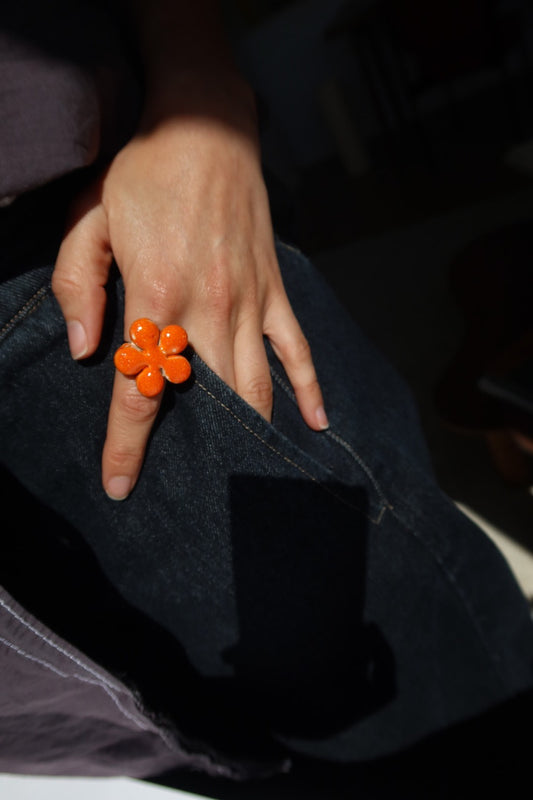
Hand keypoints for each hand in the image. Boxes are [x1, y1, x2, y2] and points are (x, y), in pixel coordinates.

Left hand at [52, 82, 327, 499]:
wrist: (206, 126)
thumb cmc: (142, 173)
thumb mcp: (89, 219)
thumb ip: (80, 287)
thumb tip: (87, 351)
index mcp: (157, 296)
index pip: (140, 390)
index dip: (128, 445)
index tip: (121, 487)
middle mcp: (209, 309)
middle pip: (207, 402)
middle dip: (199, 453)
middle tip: (194, 494)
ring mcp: (250, 303)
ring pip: (256, 387)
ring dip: (250, 435)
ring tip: (246, 478)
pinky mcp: (275, 291)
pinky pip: (298, 350)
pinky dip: (308, 389)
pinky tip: (315, 425)